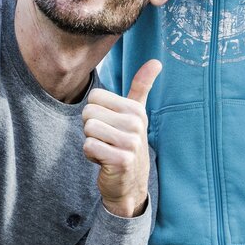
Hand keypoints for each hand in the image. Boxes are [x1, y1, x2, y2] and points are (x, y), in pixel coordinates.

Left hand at [83, 59, 159, 217]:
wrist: (130, 184)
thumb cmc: (127, 143)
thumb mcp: (136, 114)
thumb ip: (142, 87)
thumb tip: (156, 61)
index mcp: (136, 110)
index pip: (94, 97)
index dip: (96, 112)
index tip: (110, 125)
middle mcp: (136, 124)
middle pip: (88, 112)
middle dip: (91, 128)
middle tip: (107, 140)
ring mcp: (130, 143)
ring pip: (88, 128)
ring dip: (91, 142)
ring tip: (106, 149)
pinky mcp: (121, 160)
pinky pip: (89, 146)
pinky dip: (91, 155)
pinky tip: (104, 161)